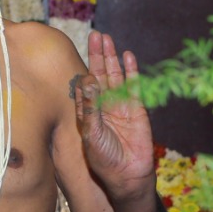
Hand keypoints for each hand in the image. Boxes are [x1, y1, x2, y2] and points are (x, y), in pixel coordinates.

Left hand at [71, 30, 155, 201]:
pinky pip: (134, 85)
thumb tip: (86, 80)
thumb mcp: (91, 133)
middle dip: (97, 55)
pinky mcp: (137, 108)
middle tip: (95, 35)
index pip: (83, 85)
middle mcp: (103, 105)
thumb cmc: (104, 159)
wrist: (127, 176)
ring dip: (111, 58)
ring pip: (115, 76)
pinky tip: (128, 56)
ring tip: (107, 39)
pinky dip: (132, 71)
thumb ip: (90, 107)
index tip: (75, 52)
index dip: (82, 69)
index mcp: (87, 111)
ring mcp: (120, 105)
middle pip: (99, 74)